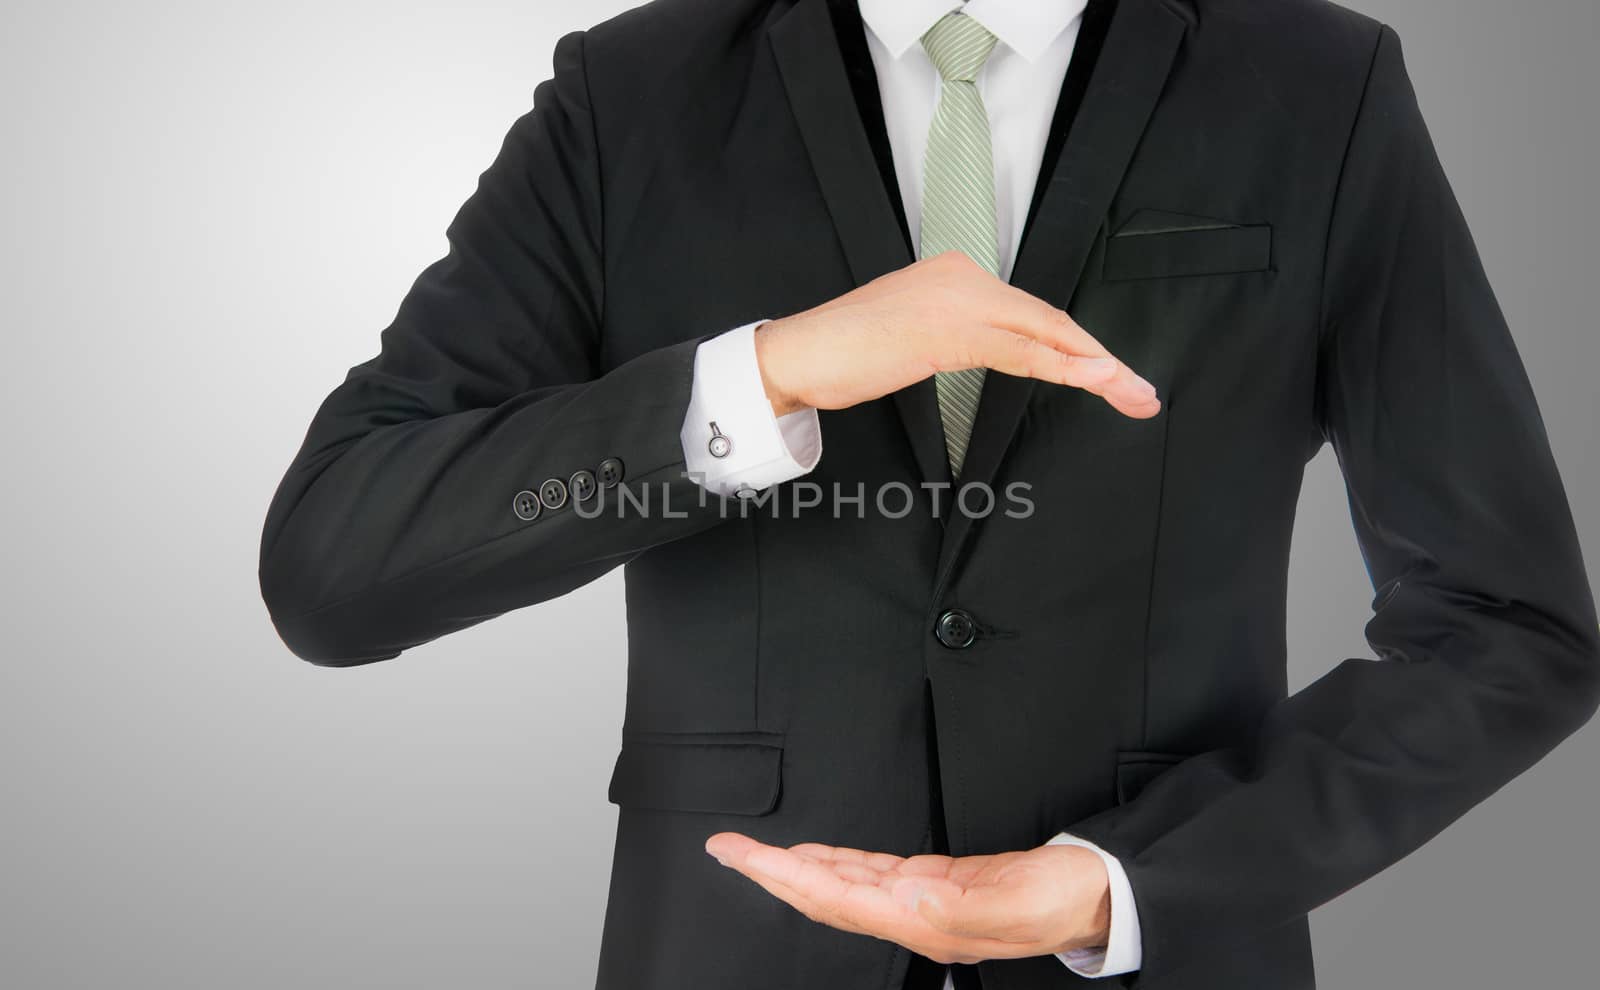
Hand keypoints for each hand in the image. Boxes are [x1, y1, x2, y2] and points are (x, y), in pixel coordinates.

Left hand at [704, 831, 1111, 964]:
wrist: (1096, 896)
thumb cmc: (1062, 900)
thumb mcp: (1018, 904)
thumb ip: (961, 907)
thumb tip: (902, 896)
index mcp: (923, 922)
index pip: (833, 897)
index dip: (781, 874)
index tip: (742, 855)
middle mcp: (912, 916)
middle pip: (823, 894)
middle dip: (770, 872)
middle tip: (725, 847)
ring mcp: (921, 901)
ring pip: (841, 885)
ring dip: (795, 867)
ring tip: (755, 852)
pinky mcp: (935, 882)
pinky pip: (870, 874)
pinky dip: (836, 861)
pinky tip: (818, 856)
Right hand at [753, 249, 1159, 418]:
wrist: (798, 354)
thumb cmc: (847, 354)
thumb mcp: (916, 340)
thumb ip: (961, 338)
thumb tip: (1001, 355)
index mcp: (957, 275)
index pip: (1033, 314)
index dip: (1079, 348)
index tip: (1113, 377)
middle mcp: (963, 276)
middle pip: (1049, 320)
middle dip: (1102, 360)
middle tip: (1142, 392)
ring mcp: (956, 299)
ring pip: (1043, 333)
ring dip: (1094, 368)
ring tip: (1131, 393)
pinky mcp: (947, 328)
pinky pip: (1016, 350)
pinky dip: (1059, 366)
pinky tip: (1091, 380)